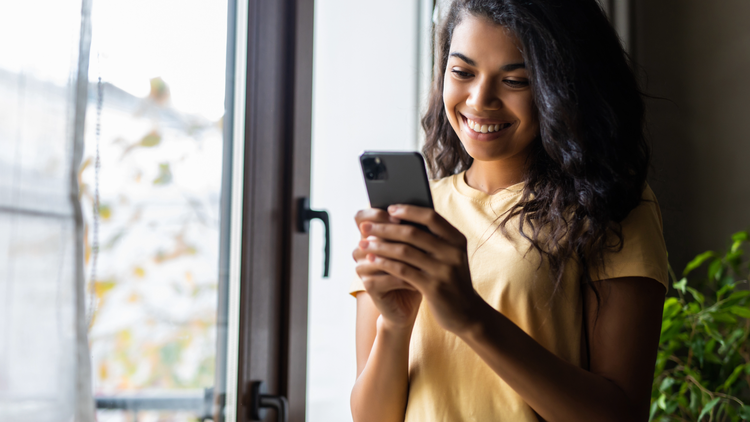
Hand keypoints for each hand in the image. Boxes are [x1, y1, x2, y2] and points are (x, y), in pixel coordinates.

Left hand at [356, 205, 485, 334]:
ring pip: (404, 251)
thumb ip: (432, 239)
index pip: (431, 217)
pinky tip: (371, 261)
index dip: (408, 211)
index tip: (389, 209)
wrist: (466, 313)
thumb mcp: (449, 256)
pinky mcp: (433, 288)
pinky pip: (403, 271)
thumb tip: (398, 218)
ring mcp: (443, 270)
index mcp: (457, 239)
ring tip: (363, 244)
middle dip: (385, 228)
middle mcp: (453, 252)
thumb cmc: (450, 280)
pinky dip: (384, 263)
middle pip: (413, 233)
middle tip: (364, 227)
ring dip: (380, 246)